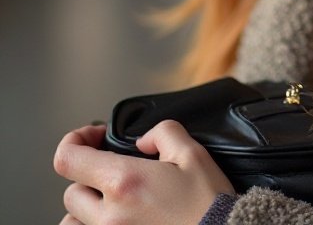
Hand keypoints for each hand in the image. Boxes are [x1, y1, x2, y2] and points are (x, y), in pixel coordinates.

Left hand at [54, 121, 233, 224]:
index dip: (75, 140)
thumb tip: (142, 141)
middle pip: (71, 193)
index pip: (68, 159)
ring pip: (73, 223)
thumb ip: (164, 133)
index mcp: (124, 182)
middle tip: (117, 171)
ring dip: (88, 210)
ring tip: (115, 203)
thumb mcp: (193, 153)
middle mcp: (108, 216)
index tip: (95, 137)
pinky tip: (120, 220)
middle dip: (90, 176)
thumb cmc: (208, 203)